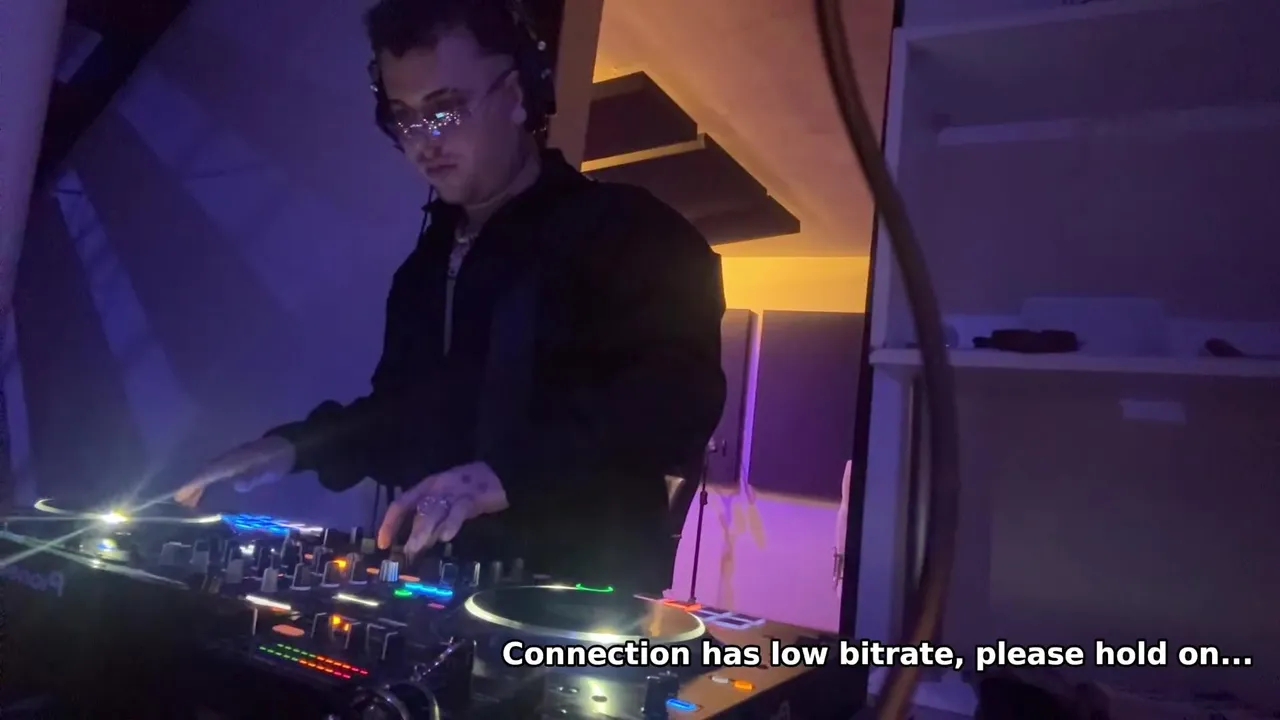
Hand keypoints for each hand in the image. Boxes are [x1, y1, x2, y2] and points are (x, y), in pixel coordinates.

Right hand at [173, 436, 295, 507]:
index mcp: (233, 460)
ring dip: (198, 485)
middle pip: (205, 472)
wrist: (288, 446)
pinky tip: (204, 492)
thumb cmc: (278, 460)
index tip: (179, 494)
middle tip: (180, 502)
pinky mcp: (235, 462)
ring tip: (189, 501)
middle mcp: (228, 458)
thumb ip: (254, 477)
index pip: (209, 472)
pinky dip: (206, 482)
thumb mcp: (269, 470)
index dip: (193, 483)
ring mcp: (231, 459)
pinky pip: (215, 472)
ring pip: (209, 472)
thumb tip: (238, 485)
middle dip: (191, 486)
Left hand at [377, 461, 508, 556]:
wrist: (498, 474)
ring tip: (416, 549)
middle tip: (405, 553)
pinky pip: (458, 511)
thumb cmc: (468, 489)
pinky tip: (445, 537)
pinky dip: (450, 524)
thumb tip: (419, 543)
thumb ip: (433, 519)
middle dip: (409, 531)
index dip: (389, 523)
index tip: (382, 543)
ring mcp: (453, 492)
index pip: (401, 504)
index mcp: (426, 487)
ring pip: (434, 511)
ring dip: (423, 531)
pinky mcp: (471, 498)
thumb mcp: (445, 501)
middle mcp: (436, 488)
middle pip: (417, 509)